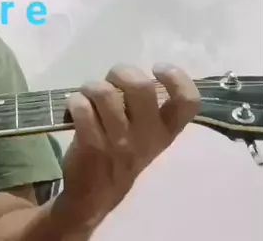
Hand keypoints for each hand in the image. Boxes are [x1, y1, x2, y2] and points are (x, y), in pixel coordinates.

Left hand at [55, 63, 200, 225]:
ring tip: (87, 95)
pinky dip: (74, 101)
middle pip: (140, 87)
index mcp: (165, 132)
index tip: (157, 68)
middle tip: (111, 80)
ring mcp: (119, 142)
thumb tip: (129, 74)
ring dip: (91, 87)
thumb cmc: (121, 156)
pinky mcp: (91, 144)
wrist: (95, 195)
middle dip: (120, 72)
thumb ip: (146, 109)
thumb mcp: (146, 137)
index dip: (176, 78)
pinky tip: (74, 108)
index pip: (188, 103)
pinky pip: (82, 108)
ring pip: (105, 93)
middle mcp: (146, 137)